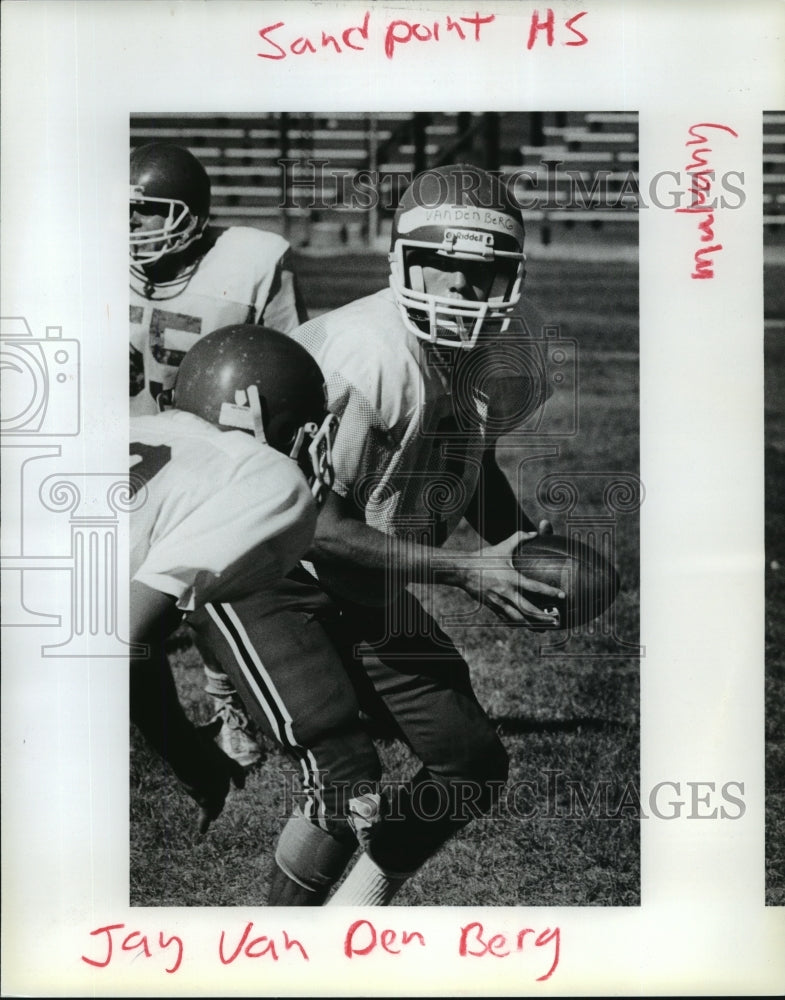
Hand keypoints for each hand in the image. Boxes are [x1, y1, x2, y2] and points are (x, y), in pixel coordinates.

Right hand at [186, 720, 246, 836]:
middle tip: (218, 808)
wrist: (186, 748)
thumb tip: (218, 720)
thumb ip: (211, 729)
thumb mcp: (203, 732)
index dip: (238, 779)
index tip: (241, 786)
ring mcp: (216, 788)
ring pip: (216, 802)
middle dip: (220, 797)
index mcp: (225, 761)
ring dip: (213, 809)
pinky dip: (204, 821)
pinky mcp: (206, 797)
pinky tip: (202, 830)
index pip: (236, 773)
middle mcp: (224, 777)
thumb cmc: (193, 738)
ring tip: (213, 817)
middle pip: (223, 791)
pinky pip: (207, 812)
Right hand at [455, 530, 563, 624]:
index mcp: (511, 578)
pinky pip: (506, 619)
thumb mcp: (502, 547)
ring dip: (532, 625)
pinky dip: (517, 623)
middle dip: (543, 617)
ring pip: (518, 619)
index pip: (534, 587)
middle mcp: (506, 593)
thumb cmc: (483, 558)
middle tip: (556, 620)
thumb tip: (535, 532)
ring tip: (544, 629)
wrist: (462, 571)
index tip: (563, 595)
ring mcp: (498, 602)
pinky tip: (525, 626)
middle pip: (528, 610)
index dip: (549, 591)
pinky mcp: (492, 607)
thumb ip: (519, 538)